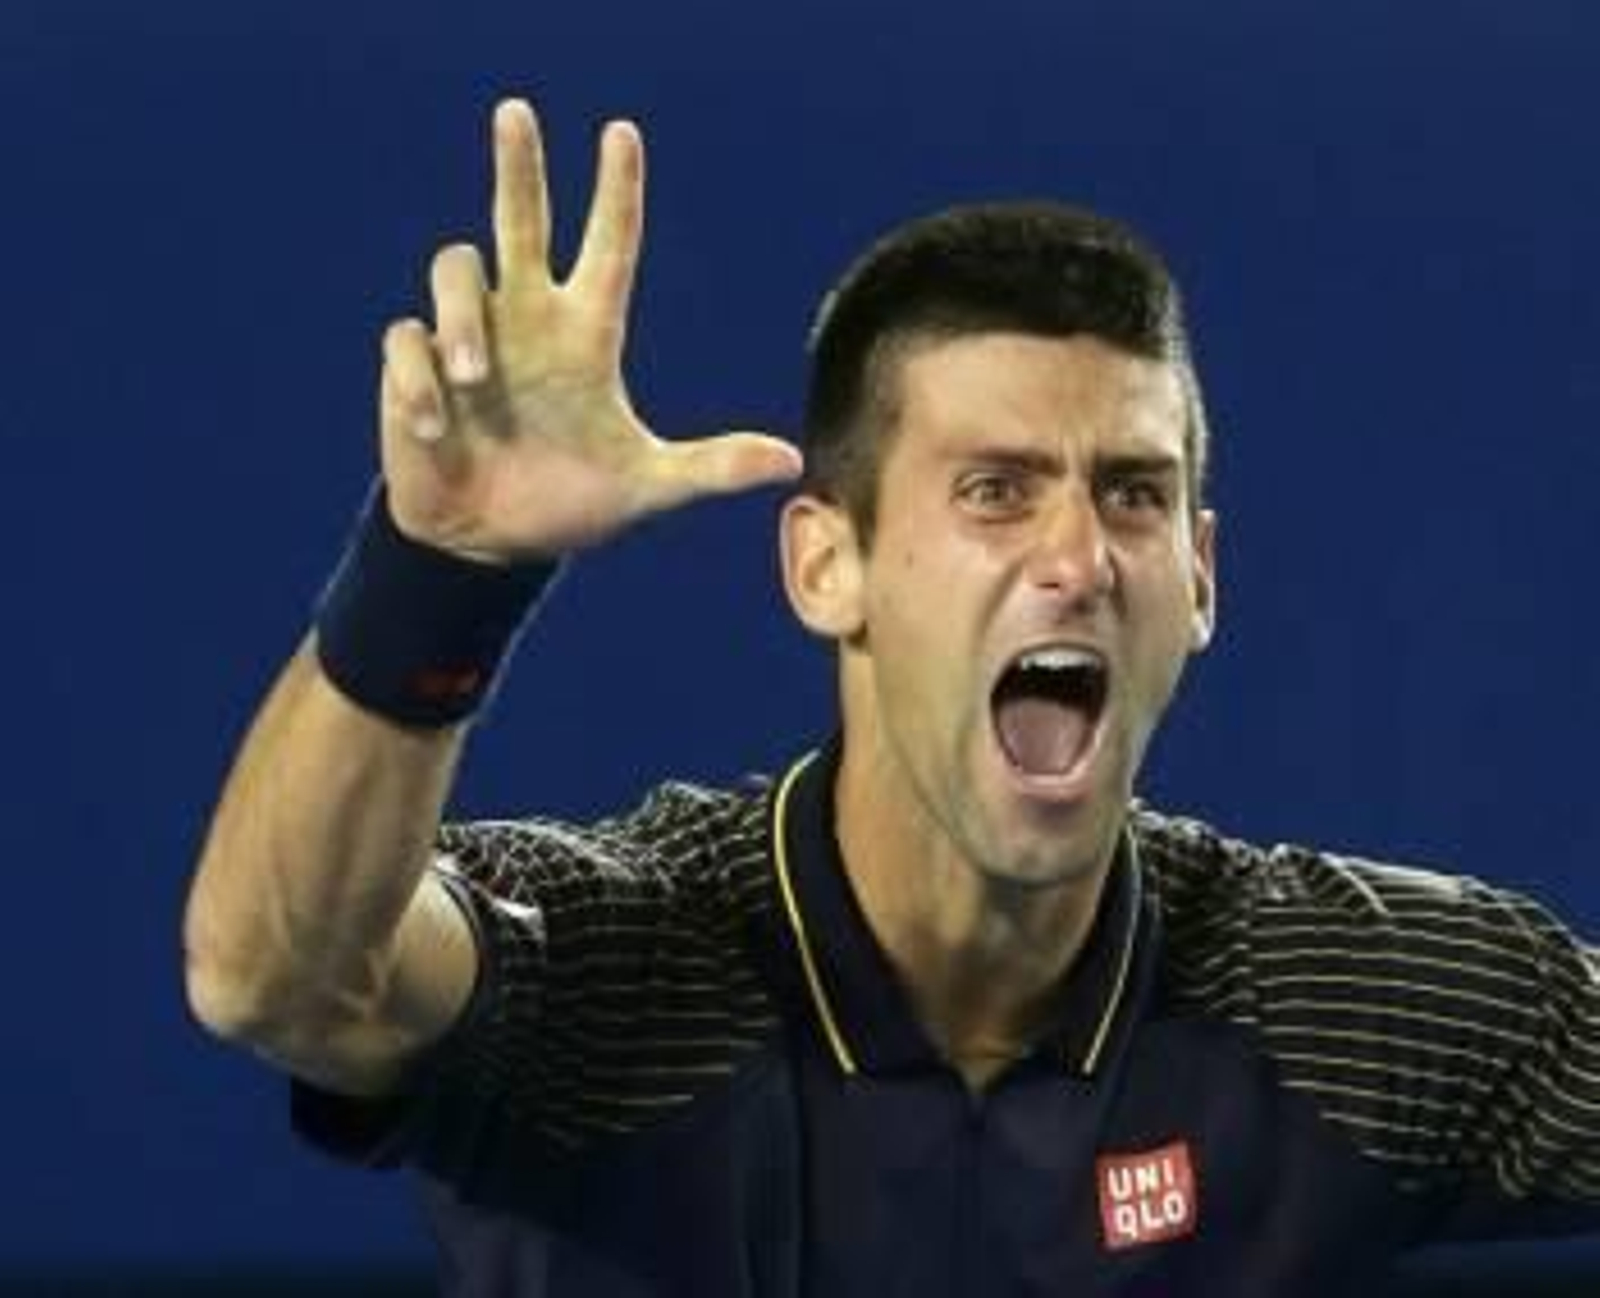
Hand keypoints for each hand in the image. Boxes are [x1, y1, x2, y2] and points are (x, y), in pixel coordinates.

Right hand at [378, 98, 802, 562]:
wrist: (491, 545)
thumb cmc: (571, 504)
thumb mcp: (647, 488)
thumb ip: (712, 468)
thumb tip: (791, 461)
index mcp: (586, 337)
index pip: (608, 248)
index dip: (616, 193)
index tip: (622, 133)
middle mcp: (527, 321)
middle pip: (520, 219)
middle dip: (519, 166)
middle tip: (518, 112)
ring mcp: (468, 339)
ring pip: (456, 268)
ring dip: (464, 319)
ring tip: (476, 381)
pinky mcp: (417, 368)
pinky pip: (409, 340)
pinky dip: (420, 378)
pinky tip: (433, 427)